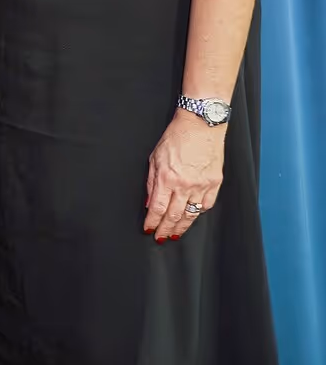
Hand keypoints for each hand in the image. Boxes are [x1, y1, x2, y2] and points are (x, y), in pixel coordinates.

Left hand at [144, 111, 224, 240]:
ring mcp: (202, 185)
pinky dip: (198, 213)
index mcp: (167, 178)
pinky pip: (207, 204)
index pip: (158, 208)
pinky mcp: (215, 183)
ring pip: (191, 214)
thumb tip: (150, 202)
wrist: (200, 126)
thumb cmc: (176, 138)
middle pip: (174, 215)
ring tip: (175, 234)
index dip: (153, 221)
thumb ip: (152, 183)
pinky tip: (192, 217)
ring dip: (182, 227)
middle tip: (160, 237)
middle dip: (166, 229)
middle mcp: (185, 185)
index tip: (149, 229)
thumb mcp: (155, 158)